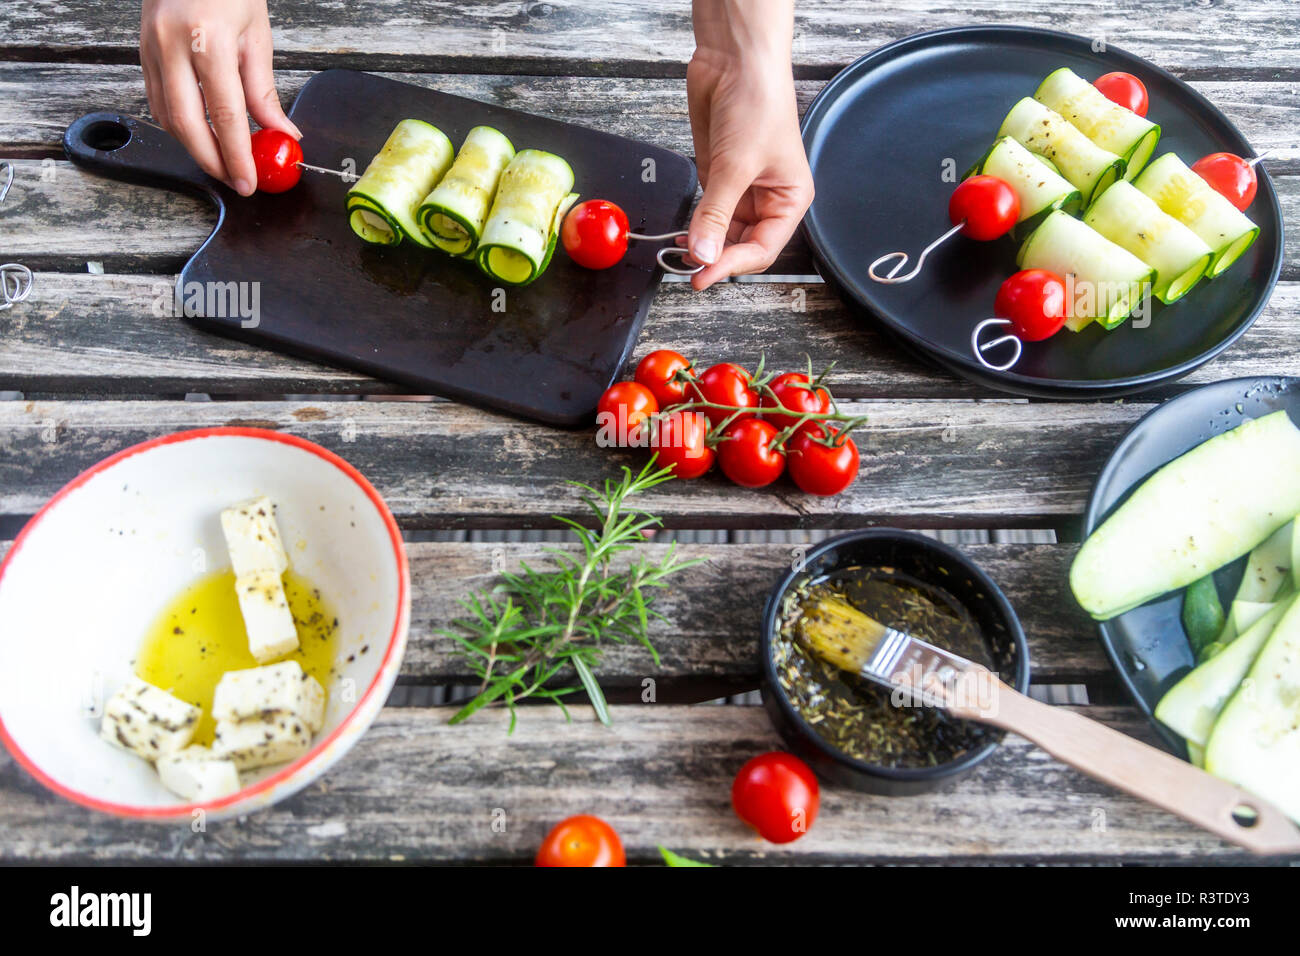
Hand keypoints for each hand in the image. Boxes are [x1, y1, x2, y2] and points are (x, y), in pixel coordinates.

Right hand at [140, 0, 299, 194]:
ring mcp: (151, 47)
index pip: (225, 114)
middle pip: (188, 124)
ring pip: (167, 117)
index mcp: (209, 39)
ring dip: (194, 147)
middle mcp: (173, 44)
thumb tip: (281, 132)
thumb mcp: (256, 34)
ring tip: (223, 162)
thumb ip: (263, 89)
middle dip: (212, 161)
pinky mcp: (141, 51)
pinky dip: (179, 125)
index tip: (249, 180)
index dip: (237, 155)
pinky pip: (157, 100)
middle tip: (235, 181)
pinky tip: (200, 135)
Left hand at [685, 1, 812, 290]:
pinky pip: (706, 213)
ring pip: (723, 233)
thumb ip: (716, 213)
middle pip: (743, 245)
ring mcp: (740, 189)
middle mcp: (768, 198)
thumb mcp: (735, 165)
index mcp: (790, 198)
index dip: (733, 265)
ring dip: (703, 245)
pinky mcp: (717, 177)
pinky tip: (680, 236)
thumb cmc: (758, 101)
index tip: (705, 275)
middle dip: (717, 258)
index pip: (763, 248)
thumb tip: (703, 252)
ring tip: (681, 256)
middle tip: (690, 271)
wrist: (735, 60)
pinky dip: (693, 227)